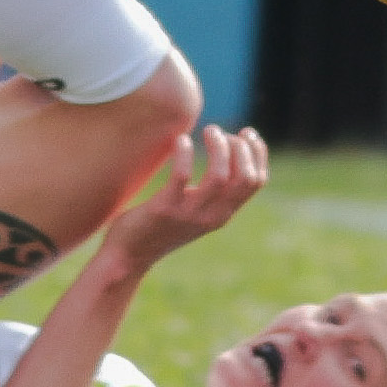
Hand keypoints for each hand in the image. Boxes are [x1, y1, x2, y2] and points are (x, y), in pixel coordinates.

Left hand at [95, 123, 268, 275]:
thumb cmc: (161, 225)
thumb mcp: (196, 210)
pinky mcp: (165, 209)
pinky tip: (180, 140)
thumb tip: (226, 153)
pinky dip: (185, 154)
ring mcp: (189, 214)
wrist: (129, 255)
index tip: (246, 133)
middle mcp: (212, 216)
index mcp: (222, 214)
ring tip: (207, 130)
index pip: (256, 181)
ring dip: (218, 146)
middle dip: (240, 147)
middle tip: (218, 132)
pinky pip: (182, 176)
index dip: (257, 153)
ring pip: (220, 176)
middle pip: (245, 178)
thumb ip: (212, 192)